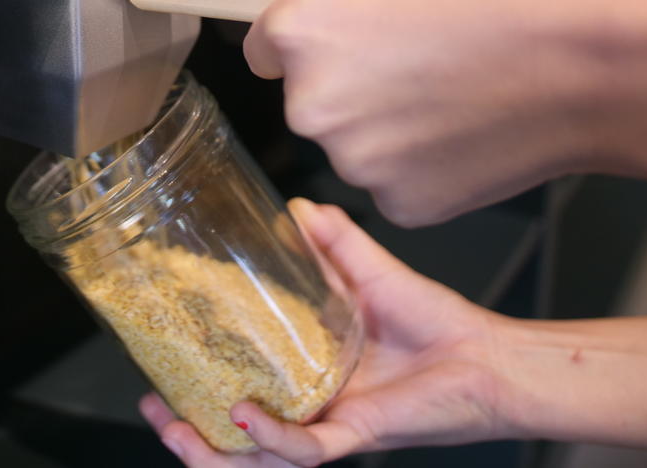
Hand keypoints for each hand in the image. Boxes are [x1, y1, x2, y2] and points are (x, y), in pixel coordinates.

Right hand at [139, 199, 510, 465]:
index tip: (160, 361)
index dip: (197, 379)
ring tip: (180, 429)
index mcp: (308, 373)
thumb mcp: (370, 271)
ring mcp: (332, 425)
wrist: (489, 356)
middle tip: (157, 410)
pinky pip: (306, 450)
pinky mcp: (357, 435)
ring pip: (259, 459)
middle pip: (237, 436)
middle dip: (189, 434)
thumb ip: (333, 240)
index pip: (240, 385)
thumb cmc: (436, 322)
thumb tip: (296, 205)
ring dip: (213, 451)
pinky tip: (244, 416)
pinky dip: (272, 437)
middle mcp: (313, 406)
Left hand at [241, 0, 646, 224]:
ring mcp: (357, 163)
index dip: (307, 30)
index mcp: (302, 33)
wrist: (595, 58)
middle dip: (345, 76)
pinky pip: (393, 177)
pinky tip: (464, 121)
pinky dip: (420, 159)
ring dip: (383, 120)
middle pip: (307, 95)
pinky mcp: (402, 204)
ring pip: (352, 140)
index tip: (350, 26)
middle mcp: (314, 105)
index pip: (262, 44)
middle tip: (416, 48)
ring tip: (450, 81)